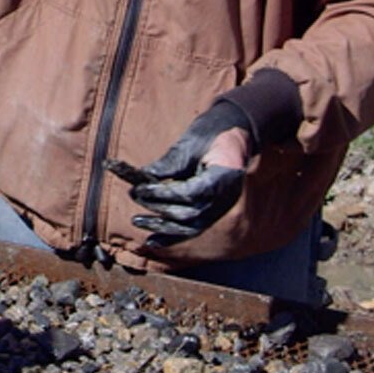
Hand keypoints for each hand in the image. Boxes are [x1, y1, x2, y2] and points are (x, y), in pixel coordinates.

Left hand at [104, 100, 252, 246]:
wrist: (238, 131)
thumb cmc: (214, 131)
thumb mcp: (191, 142)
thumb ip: (170, 163)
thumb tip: (142, 177)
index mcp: (224, 177)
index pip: (191, 194)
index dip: (164, 194)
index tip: (140, 189)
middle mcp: (226, 198)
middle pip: (190, 214)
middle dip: (159, 207)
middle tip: (134, 195)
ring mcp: (222, 207)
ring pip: (190, 227)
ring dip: (162, 226)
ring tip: (137, 221)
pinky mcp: (215, 211)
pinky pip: (193, 228)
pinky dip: (172, 236)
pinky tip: (152, 242)